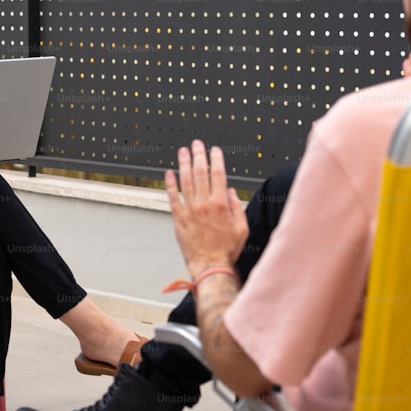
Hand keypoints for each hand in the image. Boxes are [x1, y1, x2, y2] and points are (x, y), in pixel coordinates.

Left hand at [164, 140, 248, 277]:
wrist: (210, 265)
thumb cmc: (226, 250)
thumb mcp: (242, 228)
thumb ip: (237, 207)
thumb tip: (232, 192)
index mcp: (221, 204)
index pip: (218, 175)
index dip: (216, 159)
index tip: (215, 150)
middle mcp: (204, 204)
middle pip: (200, 173)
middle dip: (199, 155)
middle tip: (196, 144)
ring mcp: (190, 210)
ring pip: (185, 181)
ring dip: (184, 163)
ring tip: (182, 152)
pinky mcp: (178, 218)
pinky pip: (172, 197)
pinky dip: (170, 183)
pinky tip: (169, 173)